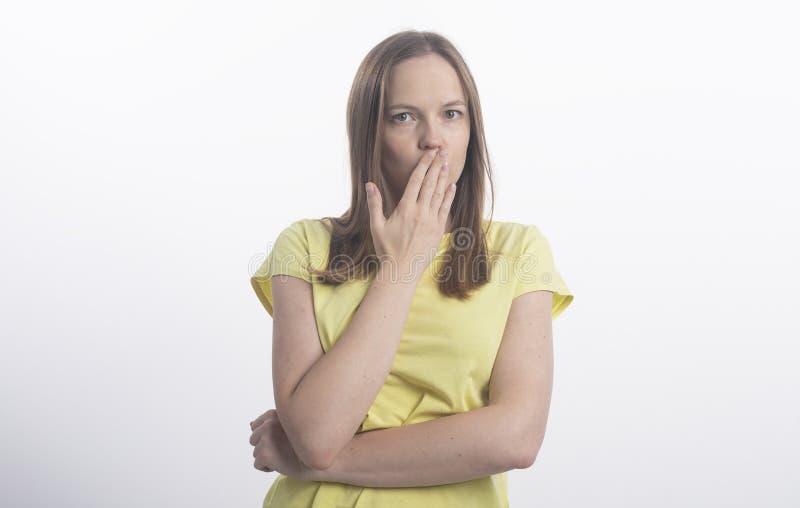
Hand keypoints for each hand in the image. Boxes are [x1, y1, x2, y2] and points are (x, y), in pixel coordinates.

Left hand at [249, 408, 312, 479]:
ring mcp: (266, 438)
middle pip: (254, 439)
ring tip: (284, 455)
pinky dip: (268, 467)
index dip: (268, 436)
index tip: (282, 439)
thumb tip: (250, 424)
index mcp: (274, 414)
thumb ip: (270, 423)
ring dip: (268, 457)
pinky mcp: (265, 453)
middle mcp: (269, 423)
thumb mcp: (288, 427)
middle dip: (266, 446)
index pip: (256, 426)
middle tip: (284, 448)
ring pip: (256, 452)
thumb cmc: (306, 444)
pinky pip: (258, 464)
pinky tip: (282, 463)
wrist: (317, 459)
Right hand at [365, 148, 456, 279]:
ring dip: (443, 177)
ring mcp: (431, 220)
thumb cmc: (387, 249)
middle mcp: (420, 212)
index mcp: (405, 208)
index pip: (416, 181)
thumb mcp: (376, 225)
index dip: (423, 165)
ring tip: (447, 162)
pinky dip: (449, 196)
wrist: (402, 270)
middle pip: (430, 183)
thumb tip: (369, 184)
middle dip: (436, 165)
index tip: (429, 153)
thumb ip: (374, 203)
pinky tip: (452, 186)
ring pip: (439, 194)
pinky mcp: (438, 230)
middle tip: (442, 151)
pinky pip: (445, 208)